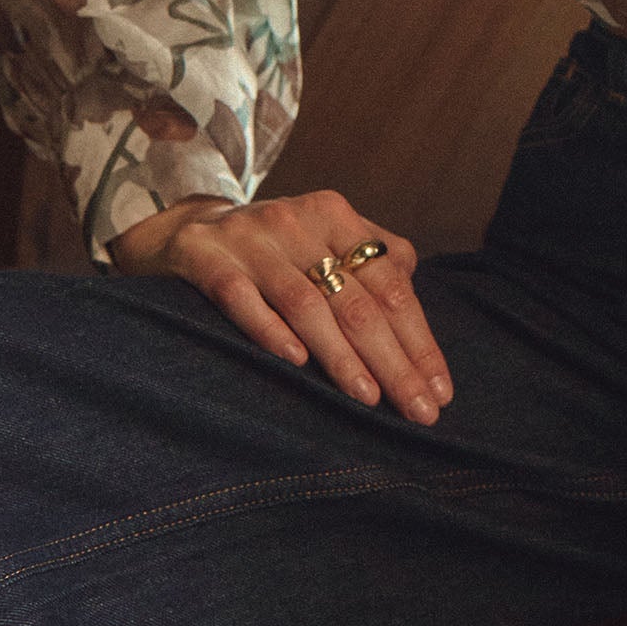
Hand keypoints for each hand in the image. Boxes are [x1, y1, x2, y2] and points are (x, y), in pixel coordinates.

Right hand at [109, 189, 452, 424]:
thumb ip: (374, 262)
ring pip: (304, 303)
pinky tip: (295, 361)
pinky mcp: (206, 257)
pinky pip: (240, 296)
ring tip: (368, 397)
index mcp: (336, 216)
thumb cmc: (275, 249)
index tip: (440, 391)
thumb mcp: (326, 239)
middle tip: (418, 409)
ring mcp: (250, 239)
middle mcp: (298, 221)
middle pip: (356, 300)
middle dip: (393, 360)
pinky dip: (269, 328)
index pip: (391, 285)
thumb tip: (417, 311)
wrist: (187, 227)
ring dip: (339, 354)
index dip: (419, 339)